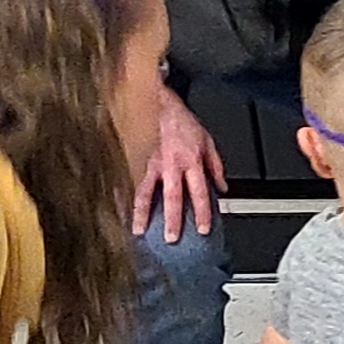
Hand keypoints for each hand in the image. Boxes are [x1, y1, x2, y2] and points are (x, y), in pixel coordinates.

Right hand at [133, 87, 225, 242]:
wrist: (159, 104)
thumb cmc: (183, 123)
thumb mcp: (208, 142)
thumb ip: (216, 166)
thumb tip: (222, 187)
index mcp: (191, 161)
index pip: (199, 192)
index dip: (202, 212)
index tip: (203, 229)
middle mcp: (171, 165)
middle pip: (172, 197)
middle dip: (172, 219)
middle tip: (171, 239)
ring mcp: (151, 164)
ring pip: (145, 192)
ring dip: (142, 213)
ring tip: (139, 231)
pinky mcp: (137, 161)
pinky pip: (132, 183)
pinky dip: (126, 198)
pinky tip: (122, 212)